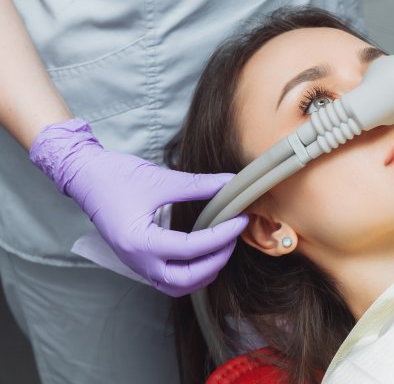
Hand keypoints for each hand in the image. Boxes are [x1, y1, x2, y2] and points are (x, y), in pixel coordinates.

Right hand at [29, 118, 247, 295]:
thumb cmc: (115, 176)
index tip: (240, 220)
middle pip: (185, 279)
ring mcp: (136, 263)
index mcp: (139, 242)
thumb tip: (231, 184)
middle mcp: (136, 261)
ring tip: (223, 246)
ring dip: (204, 273)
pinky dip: (190, 273)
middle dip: (215, 261)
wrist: (85, 176)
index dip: (220, 236)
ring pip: (176, 286)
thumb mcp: (160, 179)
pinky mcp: (139, 260)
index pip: (190, 249)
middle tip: (234, 236)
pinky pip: (168, 279)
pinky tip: (205, 252)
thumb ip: (198, 185)